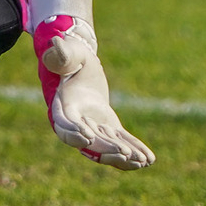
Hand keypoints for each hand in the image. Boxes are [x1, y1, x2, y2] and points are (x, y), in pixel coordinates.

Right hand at [38, 18, 154, 169]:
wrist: (83, 67)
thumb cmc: (74, 56)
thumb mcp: (70, 53)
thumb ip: (63, 54)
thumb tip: (55, 43)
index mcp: (62, 106)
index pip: (64, 123)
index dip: (73, 132)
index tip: (87, 137)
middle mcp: (76, 123)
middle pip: (88, 142)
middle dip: (106, 148)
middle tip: (123, 153)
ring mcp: (93, 129)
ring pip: (107, 147)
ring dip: (123, 156)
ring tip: (141, 161)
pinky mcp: (108, 129)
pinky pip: (121, 142)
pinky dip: (134, 150)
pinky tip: (150, 159)